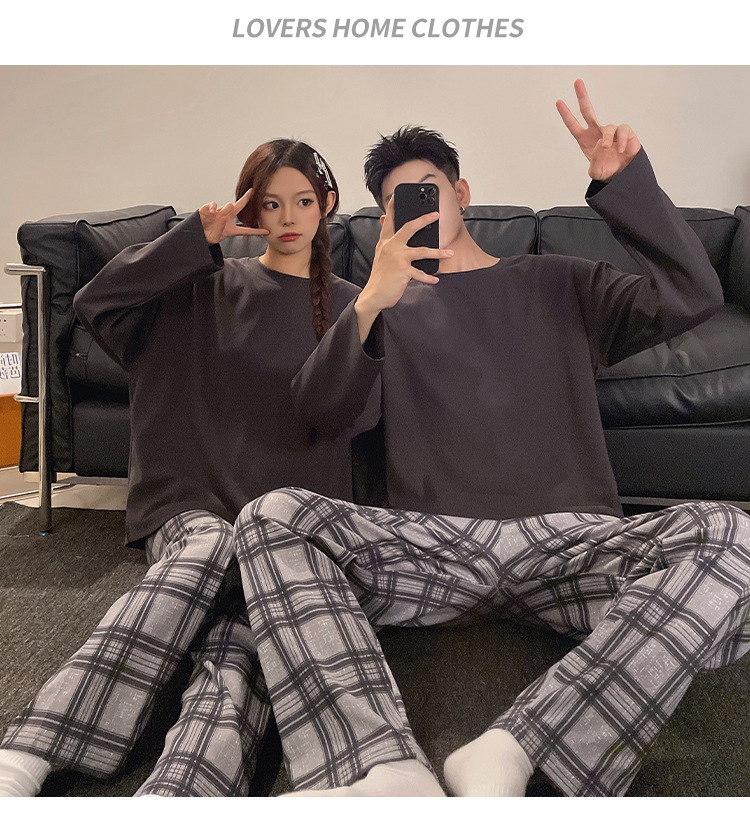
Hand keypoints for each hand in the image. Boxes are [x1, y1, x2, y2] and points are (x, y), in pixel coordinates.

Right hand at [198, 189, 268, 244]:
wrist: (197, 236)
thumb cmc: (208, 236)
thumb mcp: (218, 238)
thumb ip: (222, 228)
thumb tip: (223, 217)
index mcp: (231, 227)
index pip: (245, 230)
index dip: (256, 231)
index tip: (267, 232)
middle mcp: (226, 217)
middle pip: (239, 206)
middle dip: (246, 198)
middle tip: (252, 192)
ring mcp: (218, 212)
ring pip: (228, 206)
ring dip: (226, 210)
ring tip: (220, 217)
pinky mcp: (208, 209)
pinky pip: (213, 205)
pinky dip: (213, 207)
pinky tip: (212, 211)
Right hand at [354, 198, 452, 341]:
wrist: (373, 295)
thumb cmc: (380, 277)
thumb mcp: (380, 255)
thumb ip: (386, 240)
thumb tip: (385, 221)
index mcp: (385, 243)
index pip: (389, 222)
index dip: (393, 208)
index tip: (397, 196)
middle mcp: (391, 247)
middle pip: (409, 228)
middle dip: (424, 219)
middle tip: (436, 214)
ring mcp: (397, 258)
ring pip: (422, 251)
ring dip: (438, 252)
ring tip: (449, 253)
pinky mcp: (404, 271)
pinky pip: (421, 273)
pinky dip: (429, 277)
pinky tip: (435, 279)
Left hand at [556, 78, 641, 181]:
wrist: (624, 174)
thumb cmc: (607, 170)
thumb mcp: (596, 173)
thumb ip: (594, 166)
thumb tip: (600, 151)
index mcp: (585, 140)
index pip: (573, 125)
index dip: (566, 114)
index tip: (558, 102)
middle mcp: (597, 132)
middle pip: (588, 110)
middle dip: (582, 96)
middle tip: (577, 82)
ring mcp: (611, 131)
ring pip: (608, 127)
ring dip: (607, 137)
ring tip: (606, 147)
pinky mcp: (625, 133)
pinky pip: (623, 131)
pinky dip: (621, 140)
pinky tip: (620, 149)